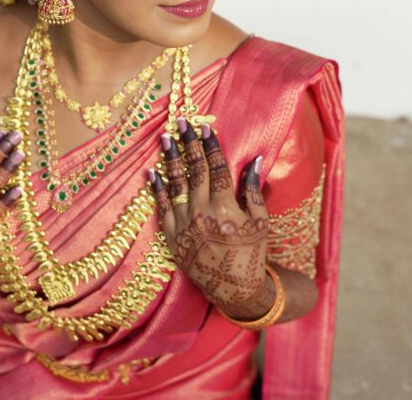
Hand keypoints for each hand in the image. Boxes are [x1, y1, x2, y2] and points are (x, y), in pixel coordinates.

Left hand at [148, 117, 272, 317]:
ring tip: (165, 138)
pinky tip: (152, 171)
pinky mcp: (171, 236)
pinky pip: (161, 207)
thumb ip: (254, 190)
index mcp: (225, 208)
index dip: (210, 146)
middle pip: (194, 170)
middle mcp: (201, 213)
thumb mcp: (260, 222)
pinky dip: (156, 188)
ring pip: (175, 184)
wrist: (233, 289)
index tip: (205, 127)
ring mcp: (183, 225)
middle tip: (182, 122)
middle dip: (188, 144)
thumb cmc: (251, 253)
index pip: (216, 168)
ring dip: (171, 159)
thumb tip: (253, 160)